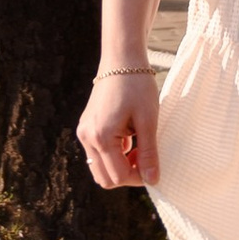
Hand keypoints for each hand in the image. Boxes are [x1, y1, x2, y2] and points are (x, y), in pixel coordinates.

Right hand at [78, 62, 160, 191]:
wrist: (121, 58)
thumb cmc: (137, 85)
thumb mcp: (148, 120)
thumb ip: (149, 153)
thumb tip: (153, 181)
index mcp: (101, 137)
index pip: (118, 176)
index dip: (139, 177)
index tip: (154, 166)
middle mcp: (87, 138)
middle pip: (104, 179)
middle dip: (127, 175)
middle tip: (145, 158)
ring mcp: (84, 132)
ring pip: (99, 169)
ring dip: (119, 167)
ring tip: (138, 148)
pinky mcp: (86, 127)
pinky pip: (98, 154)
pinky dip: (114, 156)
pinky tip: (130, 139)